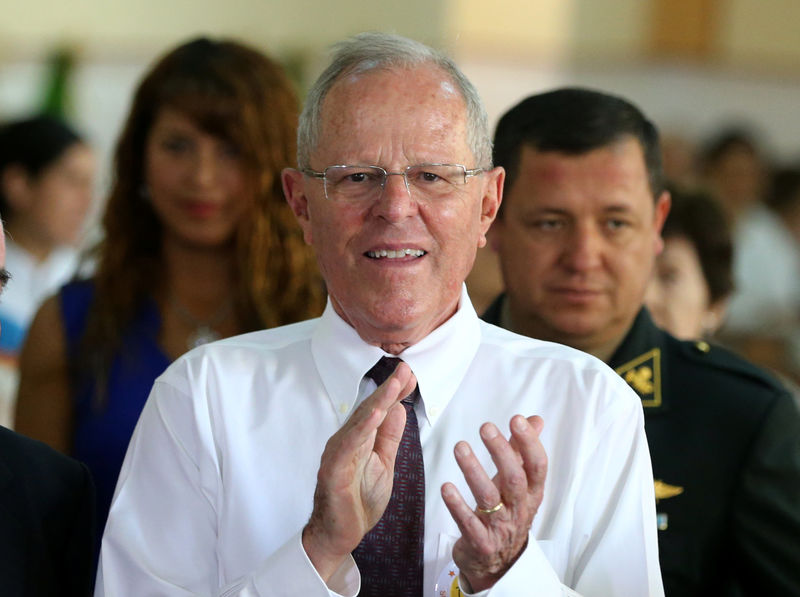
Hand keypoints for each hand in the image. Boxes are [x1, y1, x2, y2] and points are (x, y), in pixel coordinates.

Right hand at [302, 362, 417, 581]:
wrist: (340, 534)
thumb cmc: (358, 500)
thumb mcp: (383, 464)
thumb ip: (388, 437)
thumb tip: (398, 409)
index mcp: (359, 439)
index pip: (379, 410)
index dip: (394, 392)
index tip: (410, 374)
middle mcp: (347, 442)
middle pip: (370, 410)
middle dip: (389, 389)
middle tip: (406, 369)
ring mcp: (338, 454)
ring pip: (360, 423)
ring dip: (378, 402)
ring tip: (394, 385)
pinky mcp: (334, 471)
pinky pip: (349, 446)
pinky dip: (362, 428)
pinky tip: (375, 414)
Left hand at [441, 415, 546, 591]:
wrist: (498, 565)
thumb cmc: (507, 515)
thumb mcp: (519, 485)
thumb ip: (522, 451)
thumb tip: (535, 420)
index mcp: (531, 494)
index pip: (537, 466)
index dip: (529, 443)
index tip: (517, 420)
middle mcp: (518, 509)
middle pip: (514, 479)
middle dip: (501, 451)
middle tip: (486, 427)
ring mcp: (500, 528)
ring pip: (489, 497)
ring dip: (474, 470)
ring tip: (460, 447)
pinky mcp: (480, 543)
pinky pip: (468, 523)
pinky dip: (457, 505)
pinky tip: (446, 487)